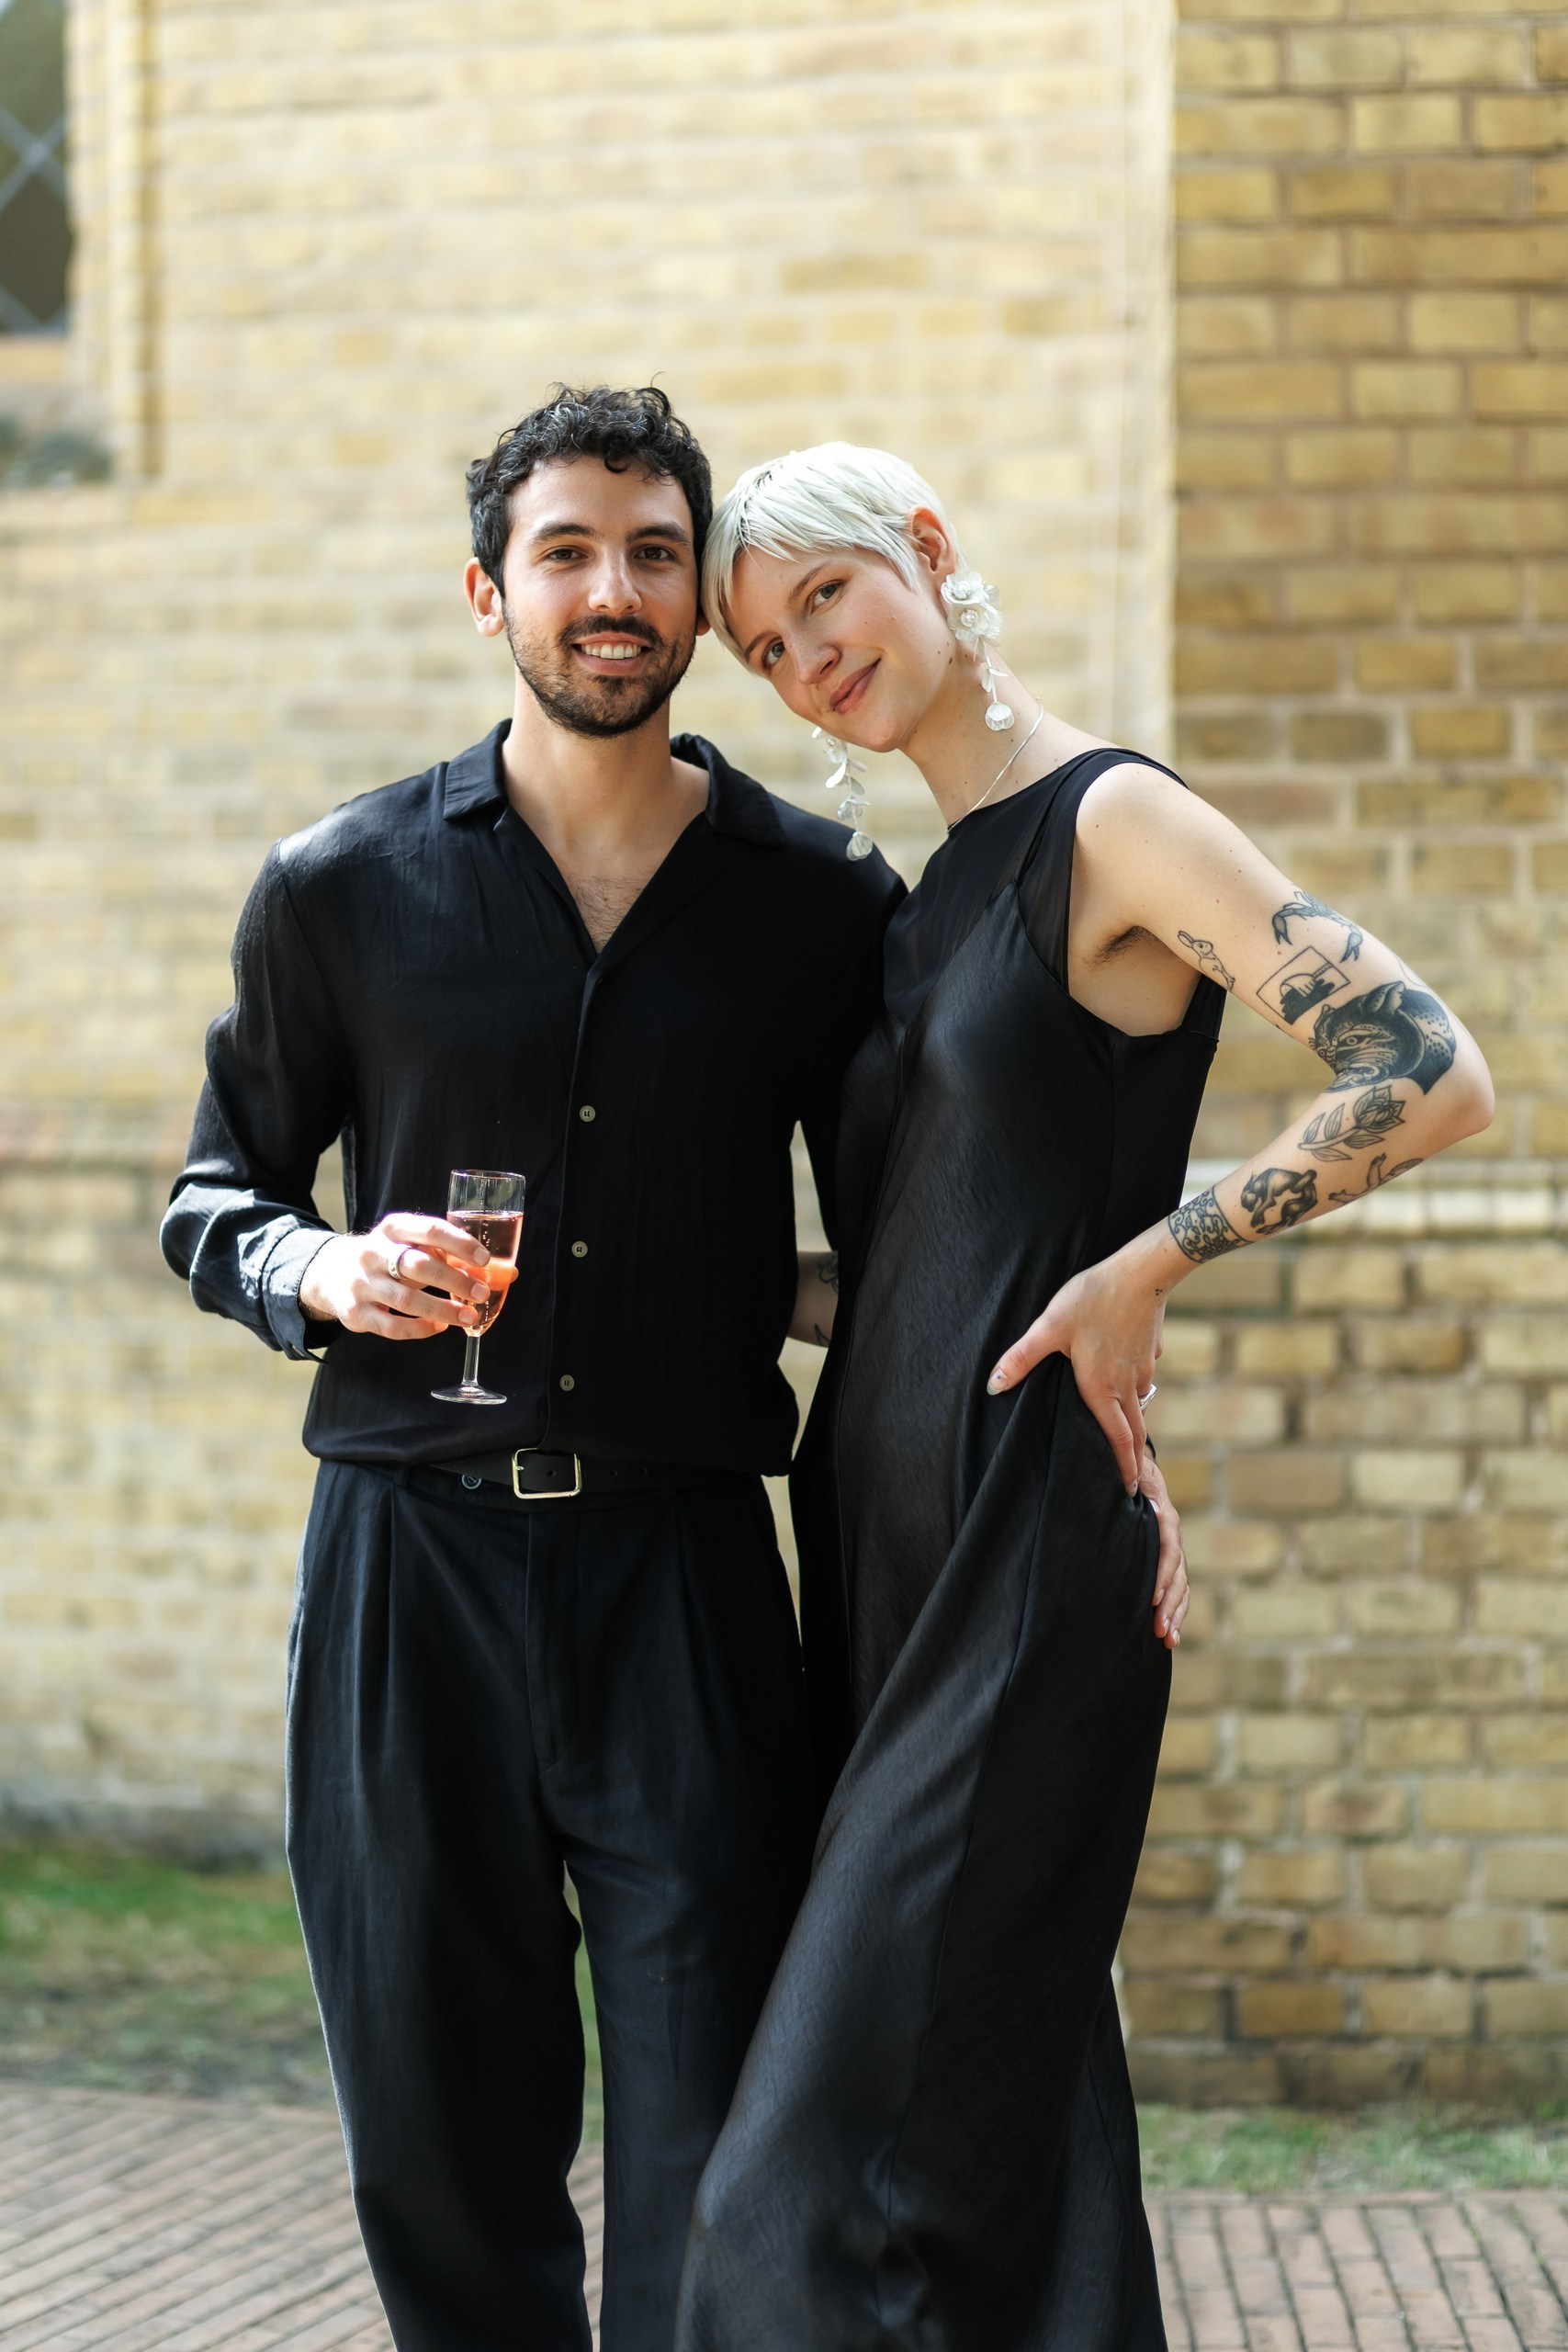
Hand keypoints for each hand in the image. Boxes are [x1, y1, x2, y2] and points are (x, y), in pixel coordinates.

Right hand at [299, 1214, 492, 1339]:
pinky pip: (392, 1326)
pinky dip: (420, 1328)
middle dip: (455, 1281)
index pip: (428, 1229)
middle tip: (481, 1292)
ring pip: (406, 1300)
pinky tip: (439, 1326)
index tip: (484, 1259)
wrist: (331, 1273)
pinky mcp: (355, 1312)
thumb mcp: (412, 1245)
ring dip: (442, 1309)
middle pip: (418, 1266)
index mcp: (392, 1228)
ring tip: (469, 1316)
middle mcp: (373, 1252)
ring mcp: (361, 1284)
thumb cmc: (389, 1258)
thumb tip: (507, 1273)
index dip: (459, 1243)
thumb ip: (453, 1256)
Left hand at [986, 1231, 1166, 1491]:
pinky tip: (1123, 1381)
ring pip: (1138, 1405)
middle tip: (1131, 1483)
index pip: (1116, 1440)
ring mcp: (1143, 1369)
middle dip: (1131, 1459)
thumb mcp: (1050, 1327)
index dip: (1122, 1468)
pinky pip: (1142, 1379)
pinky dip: (1135, 1391)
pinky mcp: (1150, 1351)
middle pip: (1133, 1432)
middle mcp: (1127, 1385)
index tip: (1128, 1492)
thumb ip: (1021, 1358)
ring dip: (1133, 1425)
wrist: (1142, 1271)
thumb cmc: (1093, 1298)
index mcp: (1102, 1388)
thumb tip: (994, 1386)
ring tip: (1124, 1437)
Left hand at [1141, 1444, 1188, 1651]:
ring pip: (1181, 1588)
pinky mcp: (1168, 1564)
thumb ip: (1130, 1480)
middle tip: (1160, 1632)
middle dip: (1170, 1606)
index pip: (1169, 1550)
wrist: (1141, 1471)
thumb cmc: (1130, 1473)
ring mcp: (1174, 1553)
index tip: (1153, 1598)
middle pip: (1178, 1576)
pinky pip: (1177, 1591)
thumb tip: (1127, 1485)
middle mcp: (1174, 1538)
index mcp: (1166, 1518)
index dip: (1163, 1574)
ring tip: (1168, 1642)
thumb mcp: (1130, 1472)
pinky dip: (1175, 1613)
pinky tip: (1169, 1635)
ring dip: (1176, 1615)